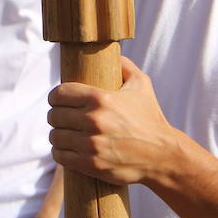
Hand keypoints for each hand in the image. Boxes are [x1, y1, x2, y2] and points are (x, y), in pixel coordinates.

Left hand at [47, 56, 182, 185]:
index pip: (59, 94)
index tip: (58, 100)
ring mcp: (91, 144)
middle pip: (54, 115)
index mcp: (101, 98)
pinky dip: (60, 152)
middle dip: (56, 116)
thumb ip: (124, 65)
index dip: (56, 97)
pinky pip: (60, 156)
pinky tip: (67, 149)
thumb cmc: (151, 118)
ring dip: (58, 135)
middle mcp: (94, 120)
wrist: (163, 156)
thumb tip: (111, 53)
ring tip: (65, 134)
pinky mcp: (91, 164)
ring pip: (55, 136)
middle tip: (63, 118)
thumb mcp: (142, 85)